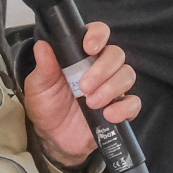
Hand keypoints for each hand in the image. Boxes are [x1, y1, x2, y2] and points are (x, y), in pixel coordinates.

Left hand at [23, 22, 138, 165]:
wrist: (53, 139)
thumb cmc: (47, 107)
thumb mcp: (39, 86)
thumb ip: (43, 67)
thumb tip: (42, 45)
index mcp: (81, 56)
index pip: (98, 34)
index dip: (98, 35)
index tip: (89, 47)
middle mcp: (100, 68)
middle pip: (117, 54)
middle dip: (103, 69)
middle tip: (84, 87)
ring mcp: (112, 88)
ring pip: (127, 75)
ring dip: (111, 88)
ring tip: (92, 102)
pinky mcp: (120, 109)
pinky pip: (134, 103)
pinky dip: (124, 108)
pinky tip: (108, 114)